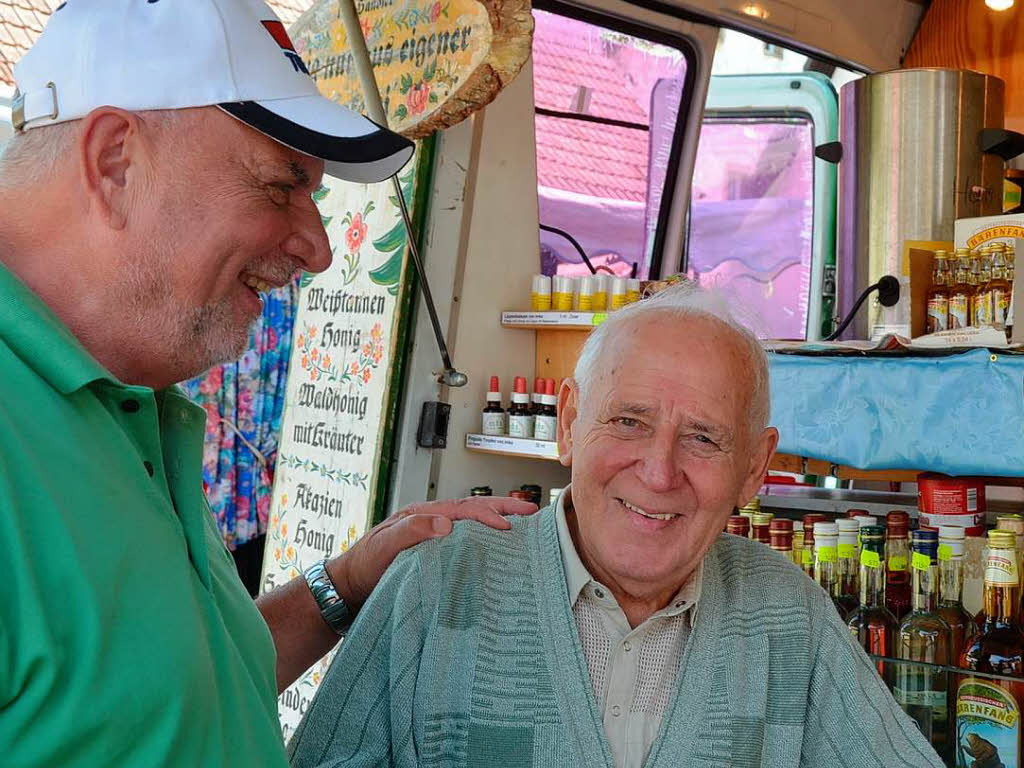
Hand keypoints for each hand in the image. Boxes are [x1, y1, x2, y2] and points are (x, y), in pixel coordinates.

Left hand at [328, 496, 536, 609]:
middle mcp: (430, 522)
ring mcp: (433, 537)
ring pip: (471, 524)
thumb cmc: (364, 566)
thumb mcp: (385, 546)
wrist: (347, 589)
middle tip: (532, 511)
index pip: (463, 510)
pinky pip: (464, 542)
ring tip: (524, 524)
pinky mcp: (433, 555)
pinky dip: (484, 540)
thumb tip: (448, 523)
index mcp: (422, 514)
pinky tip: (497, 549)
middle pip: (472, 509)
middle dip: (503, 508)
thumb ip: (413, 531)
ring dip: (497, 520)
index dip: (488, 515)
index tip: (510, 525)